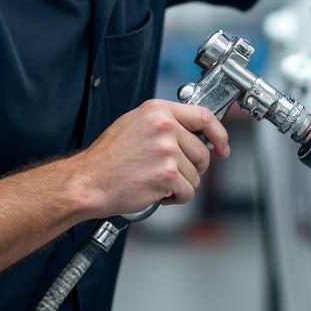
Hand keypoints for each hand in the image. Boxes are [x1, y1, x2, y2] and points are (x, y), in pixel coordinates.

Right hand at [79, 100, 229, 218]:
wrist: (88, 181)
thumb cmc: (107, 158)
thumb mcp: (134, 125)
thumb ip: (163, 123)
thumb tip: (192, 133)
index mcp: (158, 111)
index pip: (204, 117)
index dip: (219, 134)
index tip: (222, 146)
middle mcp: (165, 127)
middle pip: (202, 152)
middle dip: (193, 168)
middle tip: (171, 173)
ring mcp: (167, 151)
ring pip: (195, 175)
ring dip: (180, 185)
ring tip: (155, 181)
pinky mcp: (167, 175)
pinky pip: (187, 192)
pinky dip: (175, 198)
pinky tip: (156, 193)